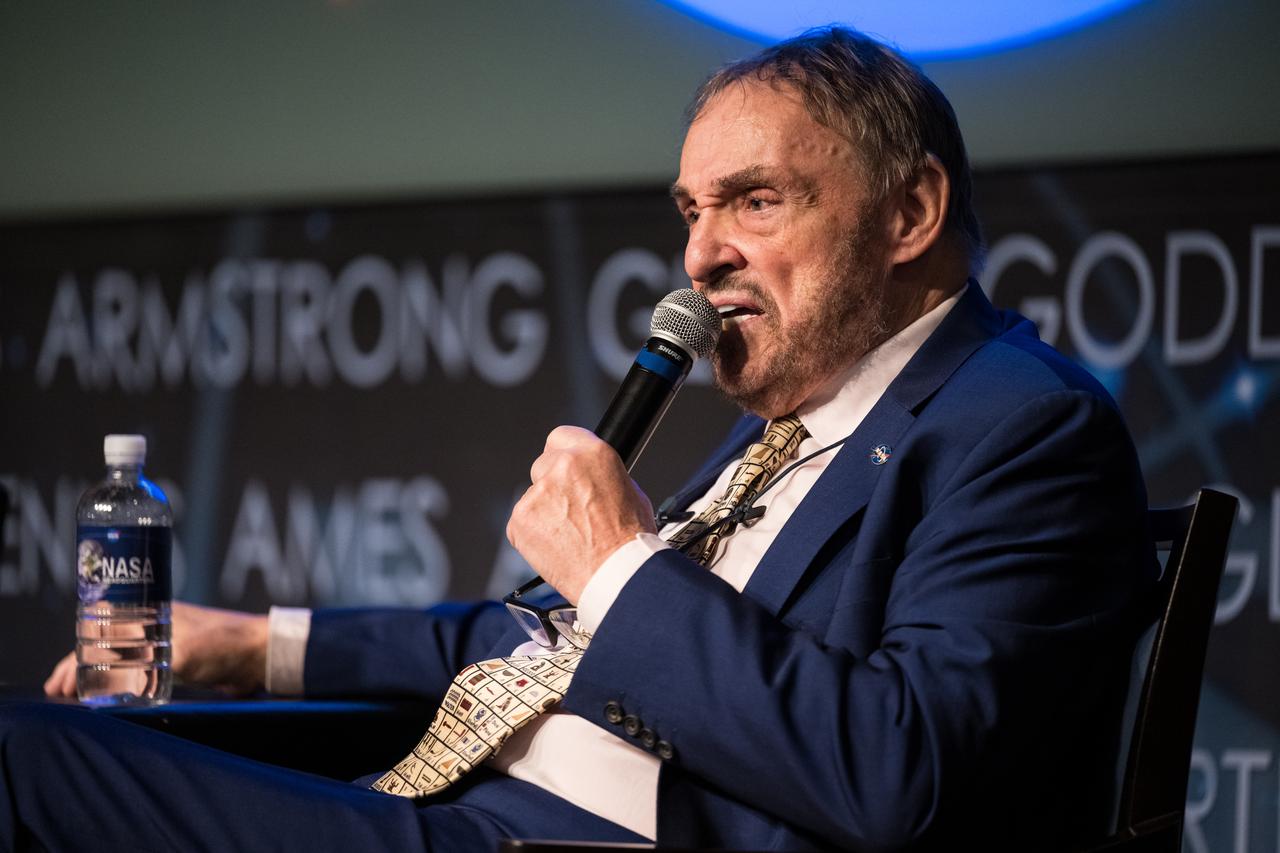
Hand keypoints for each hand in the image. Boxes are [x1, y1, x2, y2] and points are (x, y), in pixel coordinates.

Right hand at [43, 601, 268, 697]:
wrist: (264, 655)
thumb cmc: (227, 646)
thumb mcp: (186, 655)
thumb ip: (151, 668)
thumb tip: (118, 685)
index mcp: (152, 614)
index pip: (101, 633)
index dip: (75, 657)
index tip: (57, 682)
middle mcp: (156, 626)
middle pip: (106, 646)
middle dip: (79, 668)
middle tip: (57, 692)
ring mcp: (168, 644)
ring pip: (121, 659)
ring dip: (97, 676)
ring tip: (74, 697)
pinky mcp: (182, 662)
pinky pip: (140, 672)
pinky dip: (120, 683)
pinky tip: (111, 698)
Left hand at [507, 426, 656, 604]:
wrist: (617, 575)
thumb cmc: (629, 541)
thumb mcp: (630, 492)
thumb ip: (601, 475)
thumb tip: (591, 478)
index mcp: (591, 454)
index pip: (561, 436)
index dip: (564, 454)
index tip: (564, 467)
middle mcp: (560, 468)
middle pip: (543, 465)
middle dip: (553, 485)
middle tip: (570, 510)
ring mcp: (536, 494)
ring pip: (533, 497)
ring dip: (544, 511)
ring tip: (569, 535)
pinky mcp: (519, 521)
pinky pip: (521, 522)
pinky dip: (534, 533)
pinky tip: (557, 546)